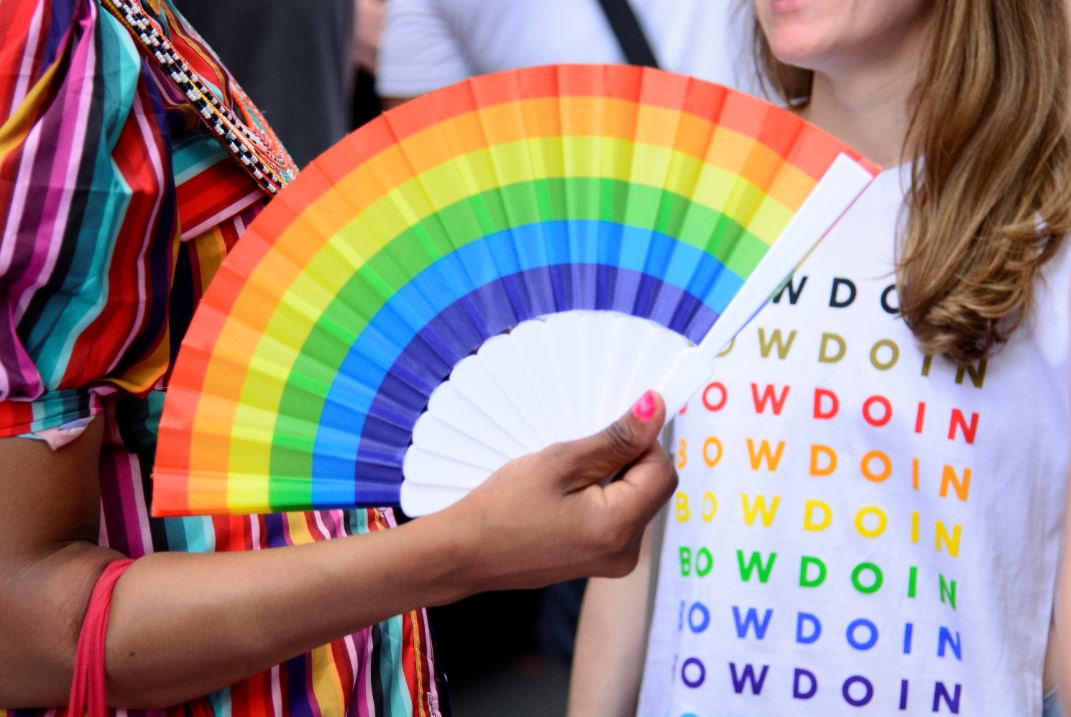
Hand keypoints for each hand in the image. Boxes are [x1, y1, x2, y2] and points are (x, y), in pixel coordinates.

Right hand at [439, 390, 676, 591]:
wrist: (464, 554)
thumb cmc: (502, 507)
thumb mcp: (560, 463)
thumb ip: (615, 439)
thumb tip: (657, 408)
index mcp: (620, 528)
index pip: (662, 470)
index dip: (642, 442)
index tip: (607, 428)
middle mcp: (626, 553)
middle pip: (652, 486)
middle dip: (626, 460)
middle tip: (579, 451)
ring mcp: (613, 562)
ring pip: (635, 500)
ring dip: (612, 477)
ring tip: (566, 475)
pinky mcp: (598, 562)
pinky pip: (616, 518)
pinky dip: (600, 496)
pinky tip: (565, 493)